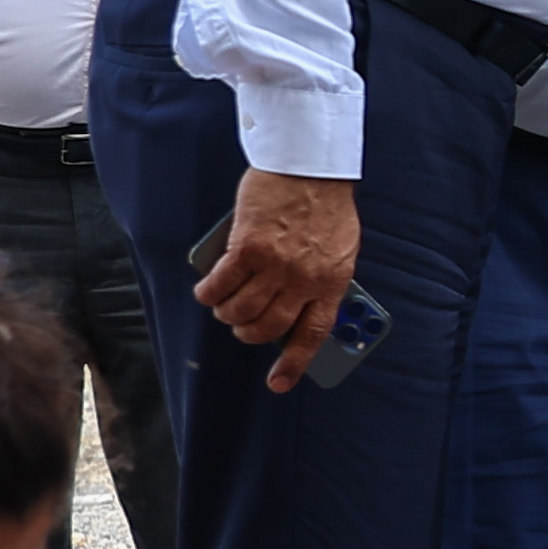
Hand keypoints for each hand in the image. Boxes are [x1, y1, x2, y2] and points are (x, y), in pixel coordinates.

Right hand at [202, 168, 364, 386]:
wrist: (310, 165)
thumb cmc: (326, 203)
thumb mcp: (342, 248)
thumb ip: (324, 278)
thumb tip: (302, 305)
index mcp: (332, 282)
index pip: (312, 334)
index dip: (293, 364)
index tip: (278, 383)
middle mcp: (304, 280)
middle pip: (268, 328)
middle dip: (248, 333)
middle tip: (241, 325)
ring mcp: (276, 265)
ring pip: (241, 311)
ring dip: (226, 313)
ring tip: (222, 305)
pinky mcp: (247, 248)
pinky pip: (221, 284)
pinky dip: (209, 292)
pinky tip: (206, 290)